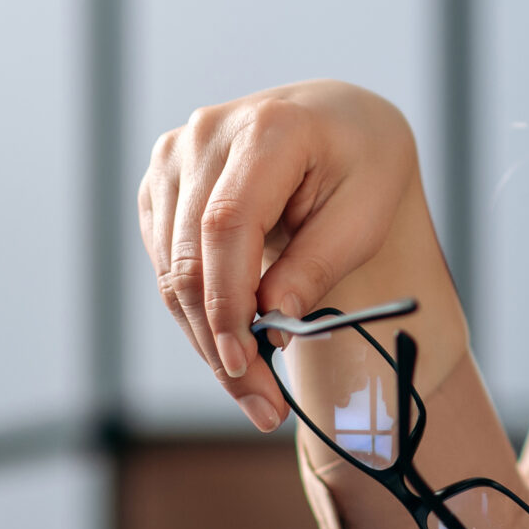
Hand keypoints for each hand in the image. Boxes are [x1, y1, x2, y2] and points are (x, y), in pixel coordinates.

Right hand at [137, 81, 466, 429]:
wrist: (339, 123)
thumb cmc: (362, 164)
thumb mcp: (366, 213)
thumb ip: (317, 265)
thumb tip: (271, 324)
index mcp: (268, 128)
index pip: (226, 224)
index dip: (229, 300)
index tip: (248, 363)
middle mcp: (207, 134)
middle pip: (190, 257)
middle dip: (220, 341)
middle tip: (262, 406)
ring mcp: (176, 156)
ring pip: (171, 270)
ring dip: (206, 339)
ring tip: (256, 392)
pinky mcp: (163, 185)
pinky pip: (166, 264)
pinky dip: (197, 313)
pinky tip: (234, 343)